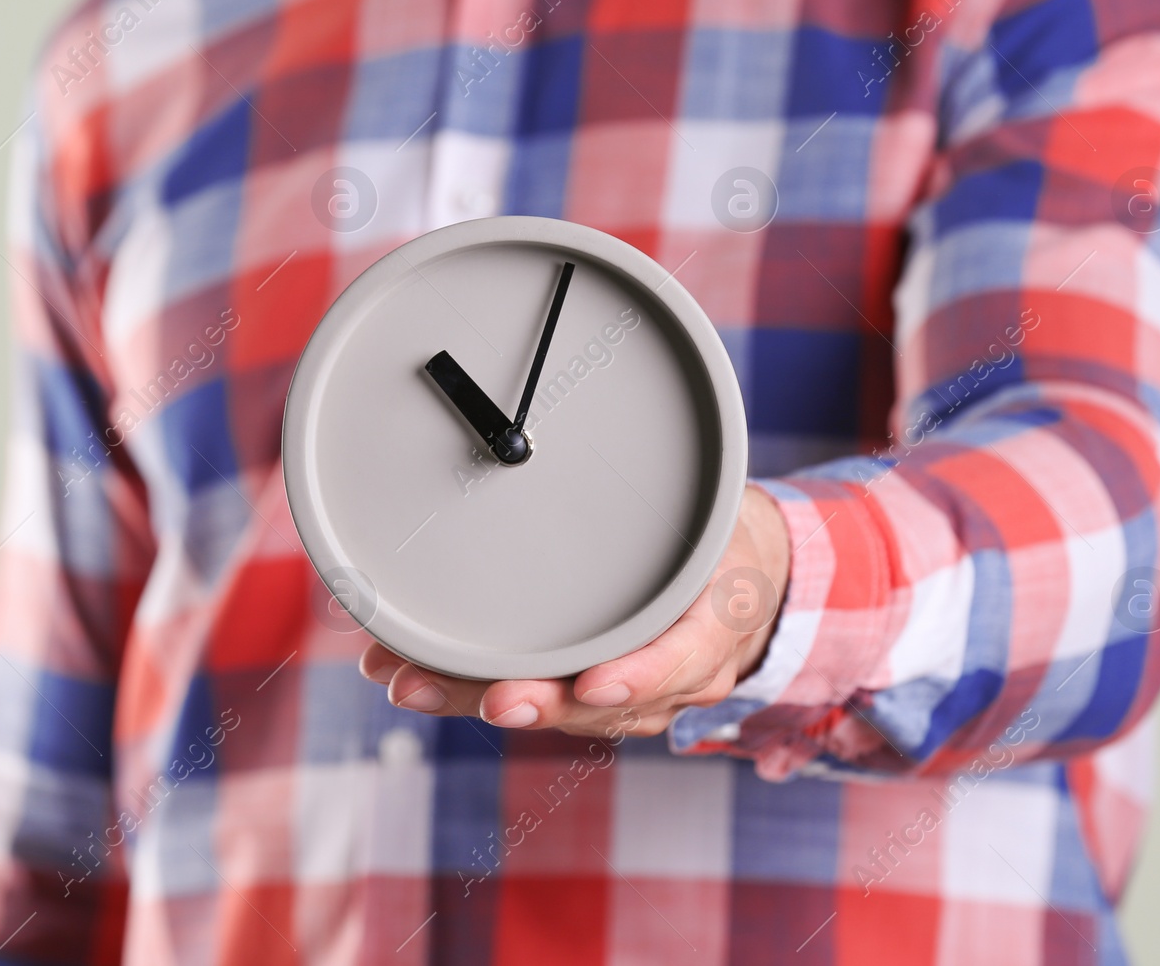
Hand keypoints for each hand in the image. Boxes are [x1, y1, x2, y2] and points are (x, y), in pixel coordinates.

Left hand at [359, 485, 791, 737]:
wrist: (745, 581)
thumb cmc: (716, 542)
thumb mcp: (717, 517)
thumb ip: (673, 500)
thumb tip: (553, 447)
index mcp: (713, 628)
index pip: (683, 659)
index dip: (640, 676)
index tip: (594, 682)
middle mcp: (672, 678)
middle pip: (605, 703)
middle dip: (540, 702)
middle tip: (492, 697)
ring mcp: (629, 698)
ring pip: (556, 711)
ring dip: (478, 698)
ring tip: (413, 684)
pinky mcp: (588, 700)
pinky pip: (531, 702)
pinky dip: (470, 691)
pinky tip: (417, 680)